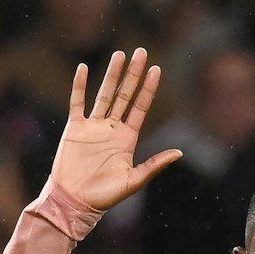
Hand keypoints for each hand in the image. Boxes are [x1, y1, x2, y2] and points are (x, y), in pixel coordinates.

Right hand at [49, 48, 182, 211]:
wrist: (75, 201)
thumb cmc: (104, 196)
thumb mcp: (133, 181)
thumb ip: (154, 165)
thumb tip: (179, 153)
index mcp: (127, 138)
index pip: (140, 107)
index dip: (148, 89)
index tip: (157, 69)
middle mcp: (111, 128)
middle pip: (124, 95)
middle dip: (133, 74)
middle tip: (141, 52)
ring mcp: (93, 126)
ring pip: (104, 94)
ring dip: (112, 74)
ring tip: (120, 54)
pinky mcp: (74, 128)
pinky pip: (77, 103)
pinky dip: (79, 86)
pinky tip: (83, 68)